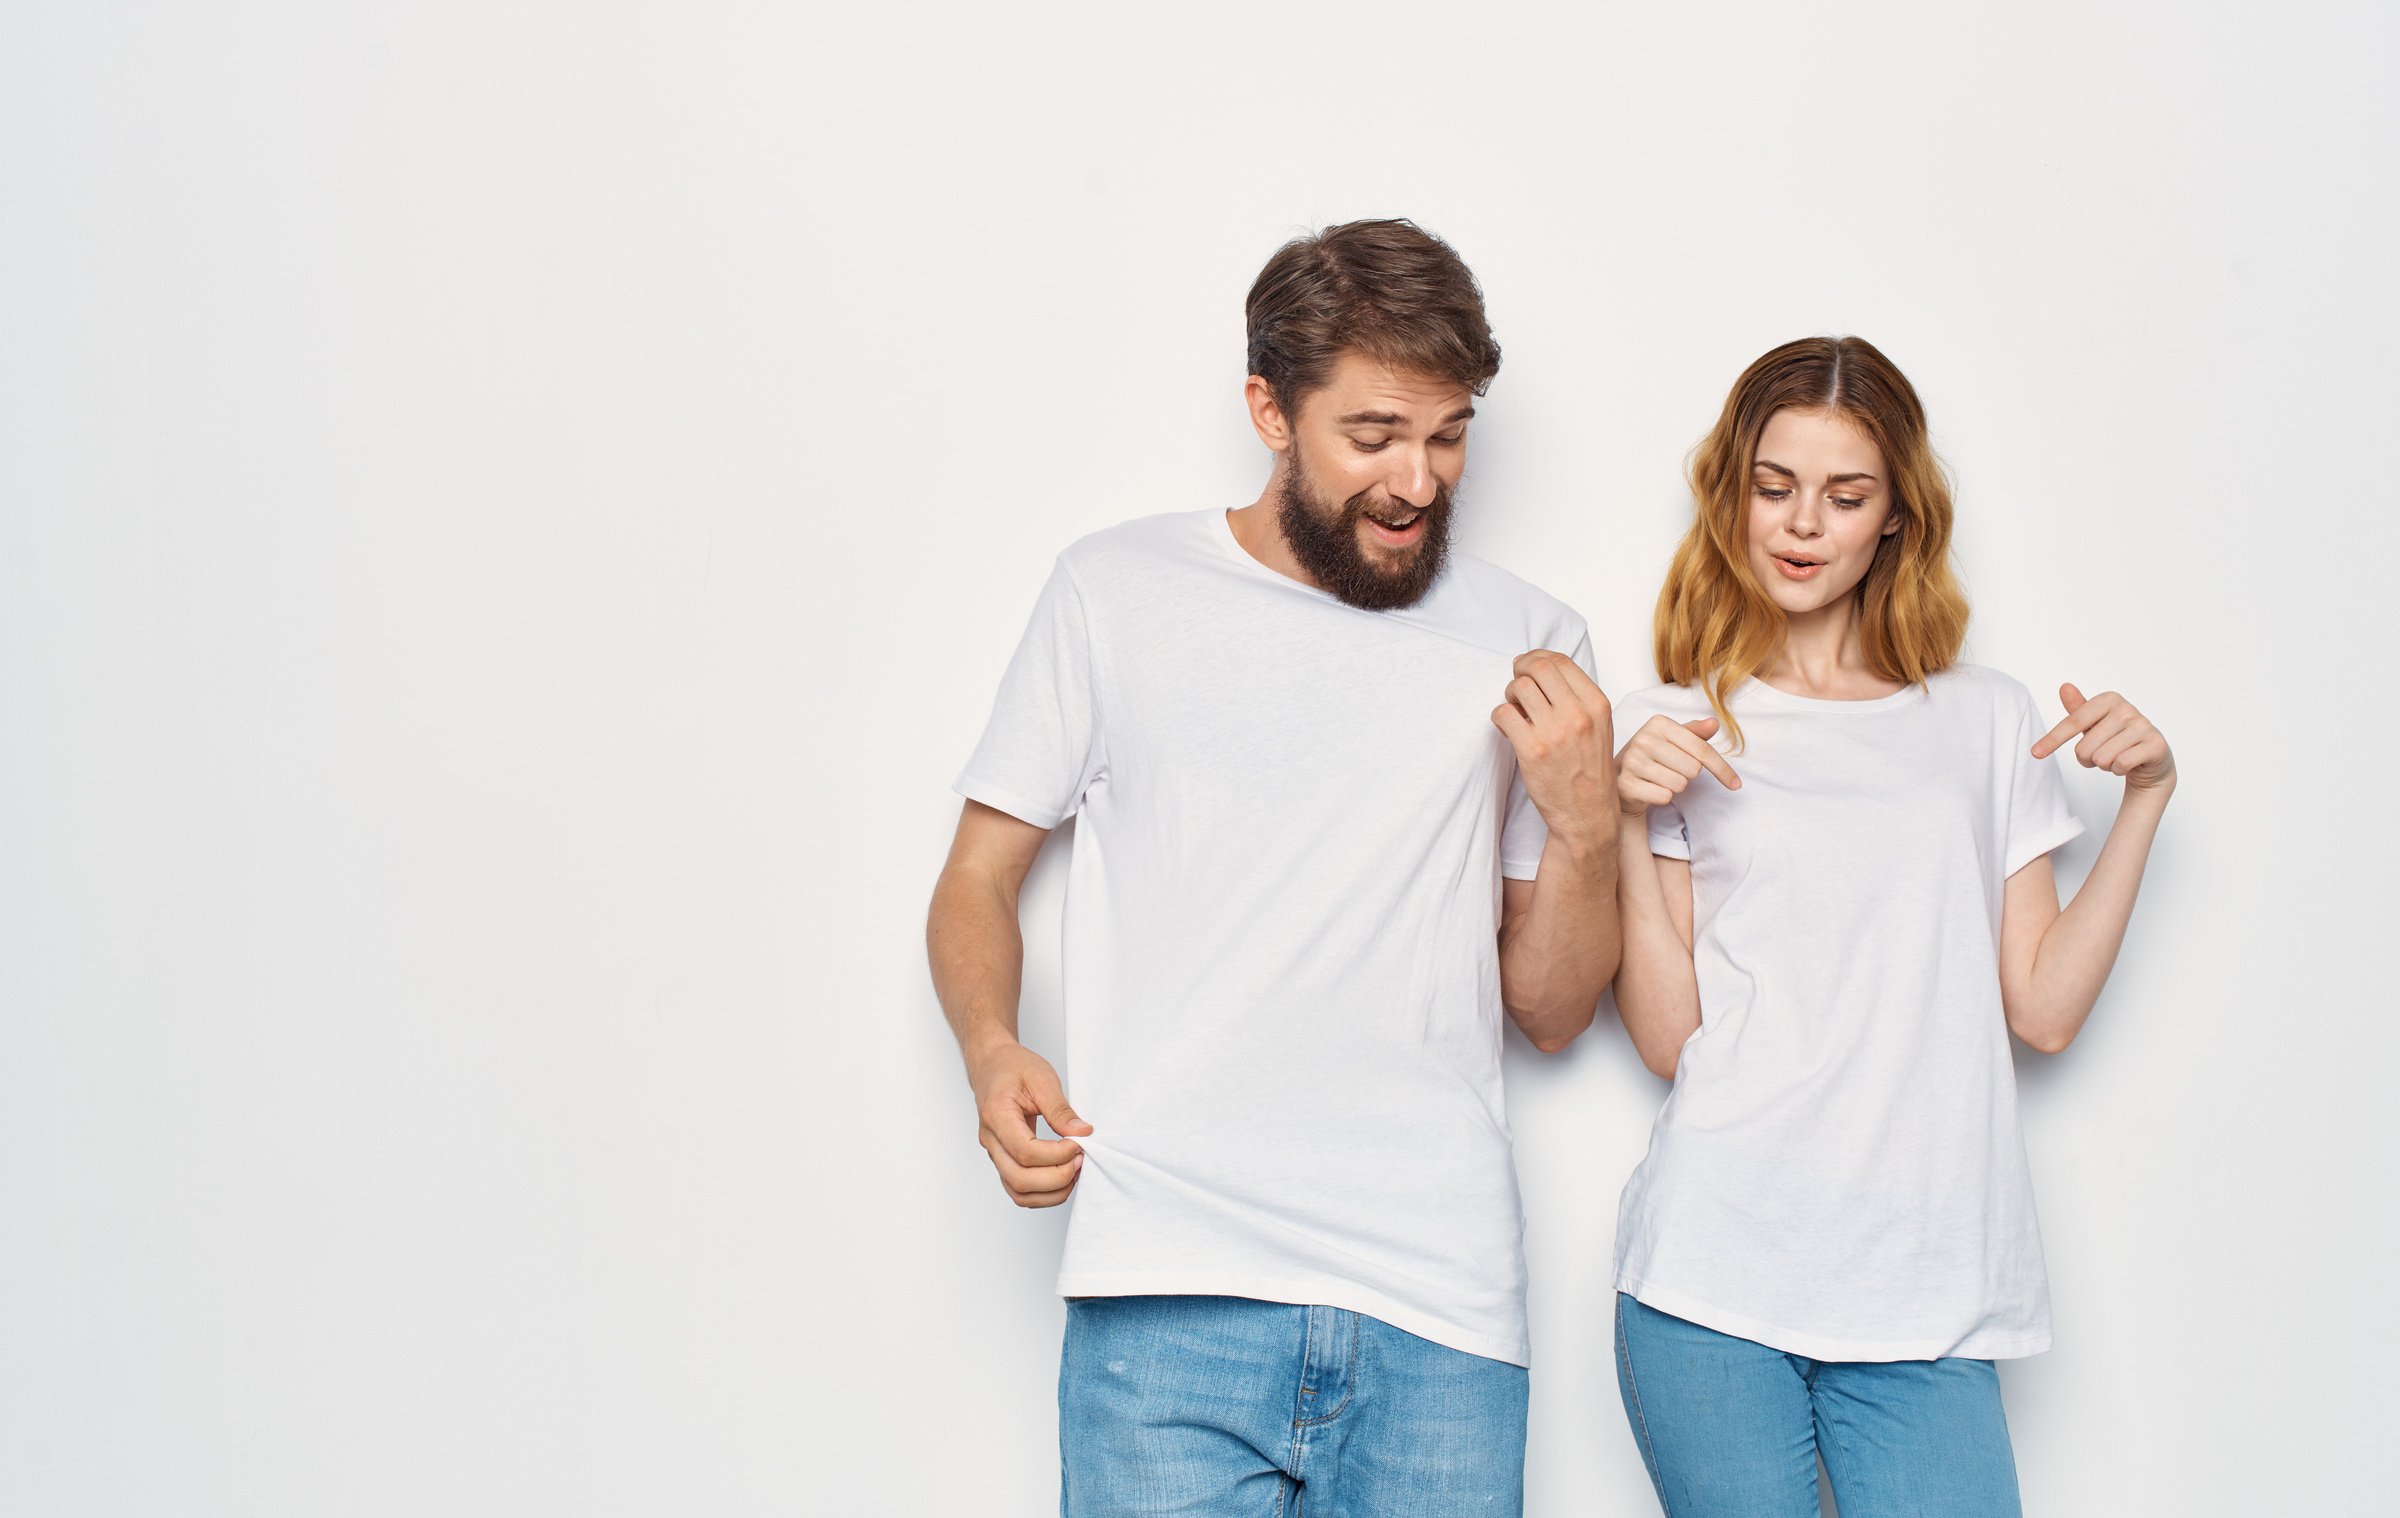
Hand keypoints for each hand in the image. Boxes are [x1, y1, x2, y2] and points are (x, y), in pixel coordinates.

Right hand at [966, 1040, 1090, 1208]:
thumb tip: (1081, 1133)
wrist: (991, 1065)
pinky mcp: (1003, 1160)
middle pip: (1020, 1179)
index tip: (1079, 1143)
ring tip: (1075, 1170)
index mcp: (997, 1116)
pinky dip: (1044, 1193)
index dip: (1056, 1155)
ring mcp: (995, 1154)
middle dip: (1057, 1177)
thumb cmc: (1013, 1067)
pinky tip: (1063, 1176)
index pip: (1025, 1152)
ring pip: (1019, 1193)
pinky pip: (1020, 1190)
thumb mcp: (1041, 1077)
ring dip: (1052, 1192)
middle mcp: (991, 1140)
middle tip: (1080, 1158)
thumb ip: (1060, 1108)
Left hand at [1491, 650, 1616, 850]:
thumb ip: (1576, 697)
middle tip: (1516, 683)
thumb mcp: (1598, 726)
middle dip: (1520, 669)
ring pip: (1519, 688)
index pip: (1561, 661)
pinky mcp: (1532, 750)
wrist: (1588, 814)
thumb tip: (1541, 667)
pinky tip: (1509, 729)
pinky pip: (1503, 714)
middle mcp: (1578, 715)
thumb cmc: (1589, 770)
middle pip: (1538, 667)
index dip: (1537, 658)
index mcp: (1597, 704)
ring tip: (1515, 711)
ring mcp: (1555, 732)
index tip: (1527, 665)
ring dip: (1510, 695)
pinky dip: (1500, 717)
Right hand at [1615, 713, 1740, 814]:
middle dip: (1688, 775)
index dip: (1722, 770)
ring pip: (1679, 784)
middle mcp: (1643, 738)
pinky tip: (1650, 789)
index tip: (1736, 785)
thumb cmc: (1653, 756)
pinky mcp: (1626, 784)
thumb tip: (1714, 723)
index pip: (1702, 749)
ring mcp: (1632, 761)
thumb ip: (1695, 733)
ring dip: (1675, 786)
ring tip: (1659, 779)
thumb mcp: (1673, 740)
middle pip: (1693, 769)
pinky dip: (1662, 797)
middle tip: (1671, 771)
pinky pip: (1664, 797)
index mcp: (1659, 723)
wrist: (1620, 777)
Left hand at [2033, 684, 2174, 794]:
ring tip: (2115, 757)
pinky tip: (2128, 763)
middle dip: (2088, 758)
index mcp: (2109, 699)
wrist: (2151, 758)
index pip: (2073, 722)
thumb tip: (2064, 686)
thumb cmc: (2116, 738)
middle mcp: (2127, 709)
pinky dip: (2118, 770)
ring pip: (2102, 758)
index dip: (2052, 740)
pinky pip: (2120, 764)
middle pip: (2085, 747)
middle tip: (2101, 754)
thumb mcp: (2094, 724)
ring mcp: (2144, 726)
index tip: (2035, 753)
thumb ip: (2078, 709)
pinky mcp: (2156, 745)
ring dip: (2104, 765)